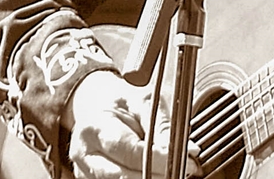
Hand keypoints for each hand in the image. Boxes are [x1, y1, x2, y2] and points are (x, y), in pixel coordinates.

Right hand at [62, 70, 184, 178]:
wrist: (95, 106)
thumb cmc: (120, 103)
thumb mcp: (143, 103)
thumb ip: (162, 127)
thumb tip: (188, 152)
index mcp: (94, 128)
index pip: (131, 152)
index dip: (160, 160)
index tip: (185, 161)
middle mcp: (86, 155)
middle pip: (124, 177)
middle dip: (158, 176)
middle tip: (182, 169)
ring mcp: (87, 172)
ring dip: (152, 178)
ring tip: (170, 170)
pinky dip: (142, 178)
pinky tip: (155, 172)